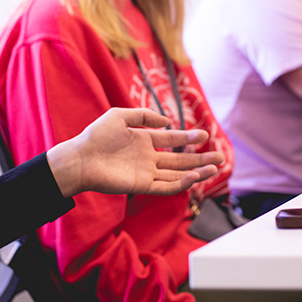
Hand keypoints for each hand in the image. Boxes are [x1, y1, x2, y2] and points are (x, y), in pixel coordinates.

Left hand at [47, 108, 221, 197]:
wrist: (82, 158)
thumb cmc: (97, 136)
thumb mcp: (120, 115)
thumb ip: (144, 116)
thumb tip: (168, 123)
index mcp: (143, 141)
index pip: (171, 140)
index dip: (188, 136)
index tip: (205, 134)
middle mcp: (148, 158)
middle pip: (180, 159)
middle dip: (200, 158)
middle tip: (220, 156)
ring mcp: (146, 173)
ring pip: (178, 174)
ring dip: (197, 172)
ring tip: (215, 167)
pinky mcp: (142, 186)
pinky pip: (167, 186)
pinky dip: (182, 183)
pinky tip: (195, 176)